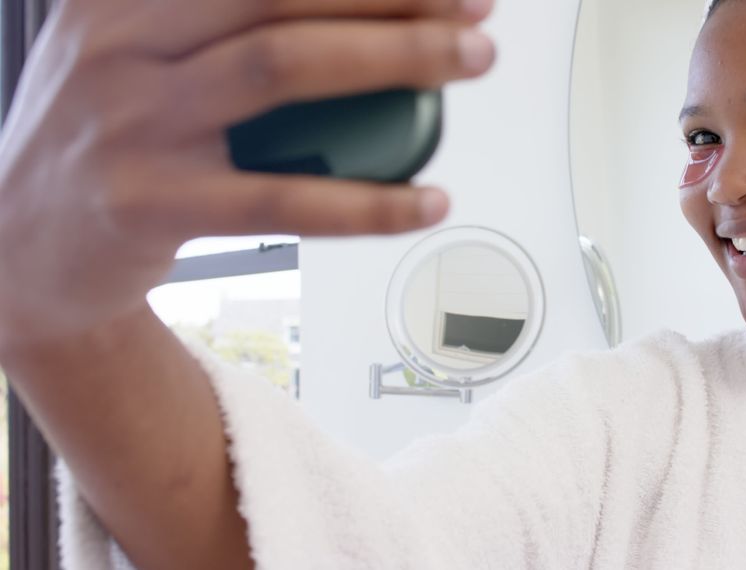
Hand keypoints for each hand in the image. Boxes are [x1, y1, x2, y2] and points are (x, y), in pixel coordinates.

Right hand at [0, 0, 496, 347]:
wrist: (18, 250)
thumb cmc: (105, 142)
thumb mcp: (129, 51)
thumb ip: (210, 22)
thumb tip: (342, 16)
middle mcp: (120, 41)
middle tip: (474, 8)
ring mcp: (130, 122)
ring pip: (282, 70)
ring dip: (396, 59)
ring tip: (471, 63)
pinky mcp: (149, 204)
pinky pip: (282, 202)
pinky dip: (367, 202)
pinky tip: (427, 201)